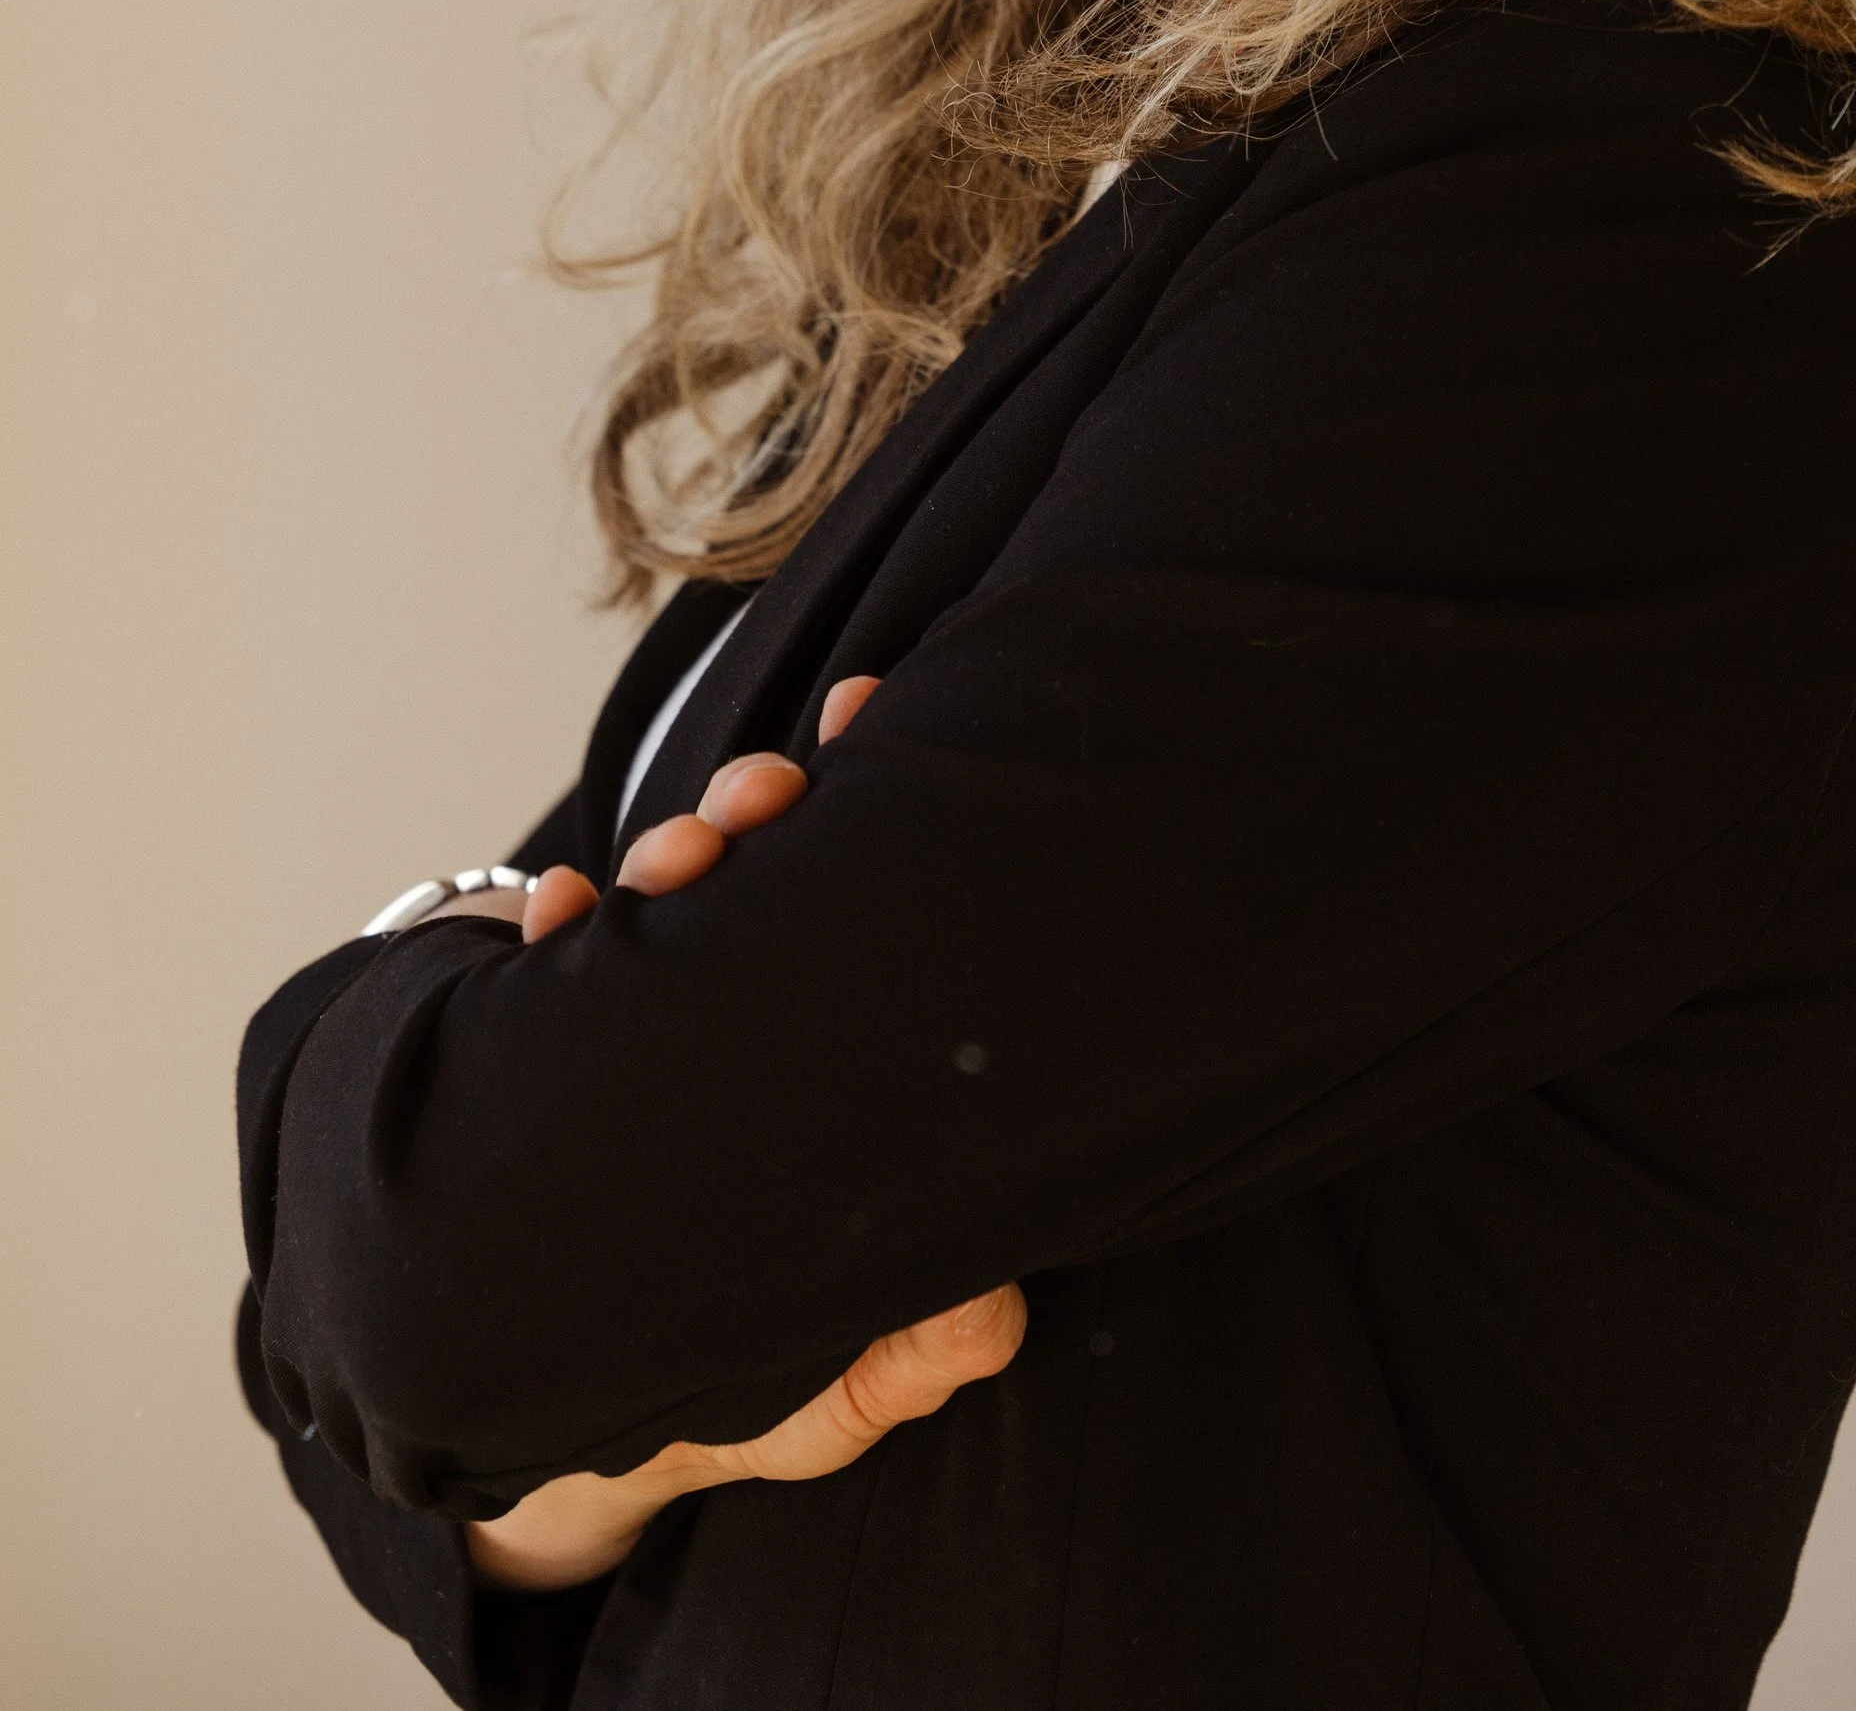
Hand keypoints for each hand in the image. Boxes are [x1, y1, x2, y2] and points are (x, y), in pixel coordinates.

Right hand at [441, 673, 1015, 1593]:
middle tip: (770, 794)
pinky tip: (556, 908)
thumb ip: (908, 1364)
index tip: (876, 729)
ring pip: (655, 906)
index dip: (868, 816)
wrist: (570, 1453)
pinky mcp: (534, 1073)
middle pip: (754, 876)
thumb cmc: (731, 1390)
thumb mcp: (829, 1396)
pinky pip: (533, 980)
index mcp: (819, 1068)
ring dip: (667, 856)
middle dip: (758, 808)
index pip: (853, 915)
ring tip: (677, 856)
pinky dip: (542, 930)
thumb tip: (994, 1313)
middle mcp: (732, 1027)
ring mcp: (636, 1037)